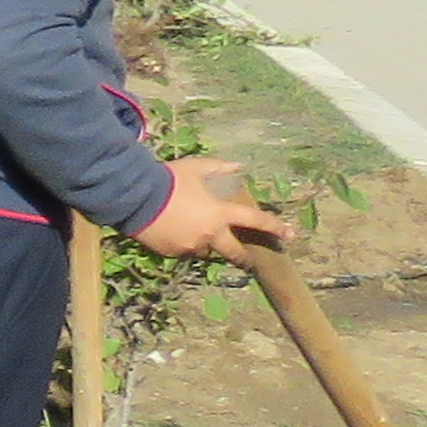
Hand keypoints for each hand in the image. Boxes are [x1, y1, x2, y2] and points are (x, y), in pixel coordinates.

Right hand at [132, 157, 289, 261]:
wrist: (136, 197)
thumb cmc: (170, 180)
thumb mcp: (197, 168)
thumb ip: (220, 169)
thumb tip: (239, 168)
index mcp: (221, 213)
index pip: (256, 221)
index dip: (275, 227)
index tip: (291, 235)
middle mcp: (211, 234)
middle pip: (234, 253)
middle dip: (243, 257)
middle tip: (247, 259)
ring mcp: (191, 246)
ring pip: (205, 250)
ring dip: (206, 244)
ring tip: (194, 233)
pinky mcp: (172, 253)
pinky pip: (184, 250)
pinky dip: (183, 243)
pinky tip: (172, 231)